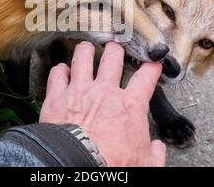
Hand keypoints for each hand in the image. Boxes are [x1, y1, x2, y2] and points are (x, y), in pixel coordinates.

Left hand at [40, 41, 165, 166]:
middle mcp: (105, 92)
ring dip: (85, 50)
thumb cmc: (110, 164)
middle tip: (115, 46)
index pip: (145, 79)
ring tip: (86, 46)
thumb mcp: (145, 164)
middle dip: (115, 50)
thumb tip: (156, 149)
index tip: (152, 64)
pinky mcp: (57, 98)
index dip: (151, 68)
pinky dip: (60, 70)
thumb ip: (154, 153)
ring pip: (83, 59)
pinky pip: (57, 75)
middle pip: (112, 59)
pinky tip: (61, 69)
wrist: (77, 166)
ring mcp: (80, 91)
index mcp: (129, 106)